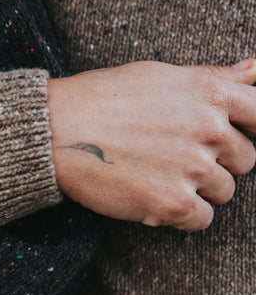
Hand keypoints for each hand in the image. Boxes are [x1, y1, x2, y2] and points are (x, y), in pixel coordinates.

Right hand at [47, 59, 255, 231]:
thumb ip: (215, 77)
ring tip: (159, 172)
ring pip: (224, 191)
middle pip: (246, 160)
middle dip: (218, 161)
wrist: (58, 130)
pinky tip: (153, 193)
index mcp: (209, 94)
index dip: (251, 129)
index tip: (233, 137)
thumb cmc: (105, 98)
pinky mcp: (173, 204)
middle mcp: (209, 130)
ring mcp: (193, 168)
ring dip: (198, 188)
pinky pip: (202, 219)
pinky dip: (181, 214)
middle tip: (177, 154)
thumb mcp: (162, 75)